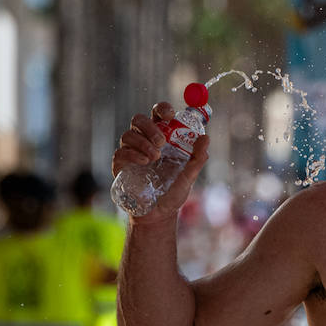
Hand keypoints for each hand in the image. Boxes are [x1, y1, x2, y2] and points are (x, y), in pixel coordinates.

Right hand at [111, 101, 210, 220]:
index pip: (158, 114)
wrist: (158, 215)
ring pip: (128, 134)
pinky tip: (143, 162)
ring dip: (142, 142)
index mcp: (162, 138)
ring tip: (154, 158)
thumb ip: (197, 158)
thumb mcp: (189, 177)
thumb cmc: (173, 193)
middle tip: (161, 142)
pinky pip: (121, 152)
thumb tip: (206, 138)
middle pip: (139, 119)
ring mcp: (131, 152)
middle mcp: (144, 141)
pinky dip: (132, 154)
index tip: (170, 115)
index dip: (162, 109)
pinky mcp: (120, 165)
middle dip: (150, 126)